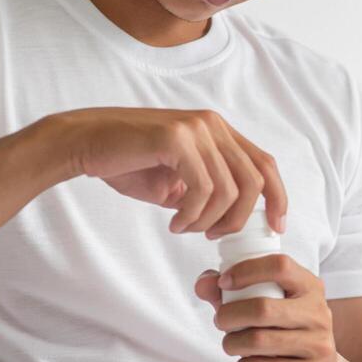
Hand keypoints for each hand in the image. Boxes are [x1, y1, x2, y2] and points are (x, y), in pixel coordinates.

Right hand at [50, 107, 286, 237]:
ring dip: (210, 220)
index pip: (264, 164)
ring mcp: (196, 128)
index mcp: (218, 131)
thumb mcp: (177, 182)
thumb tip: (233, 219)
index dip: (277, 197)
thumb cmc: (127, 162)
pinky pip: (203, 189)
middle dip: (241, 218)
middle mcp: (213, 125)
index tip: (274, 228)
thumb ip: (207, 193)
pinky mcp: (176, 138)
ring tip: (185, 228)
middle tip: (213, 236)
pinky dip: (192, 215)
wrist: (84, 143)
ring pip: (229, 189)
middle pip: (254, 180)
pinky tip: (174, 222)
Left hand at [194, 255, 357, 361]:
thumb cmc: (287, 336)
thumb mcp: (267, 308)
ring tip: (232, 344)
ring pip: (257, 340)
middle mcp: (319, 314)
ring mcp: (318, 346)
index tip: (224, 283)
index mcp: (311, 288)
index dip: (246, 270)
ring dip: (232, 344)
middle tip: (220, 321)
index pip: (280, 266)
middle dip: (229, 315)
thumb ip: (232, 292)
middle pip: (262, 308)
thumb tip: (203, 282)